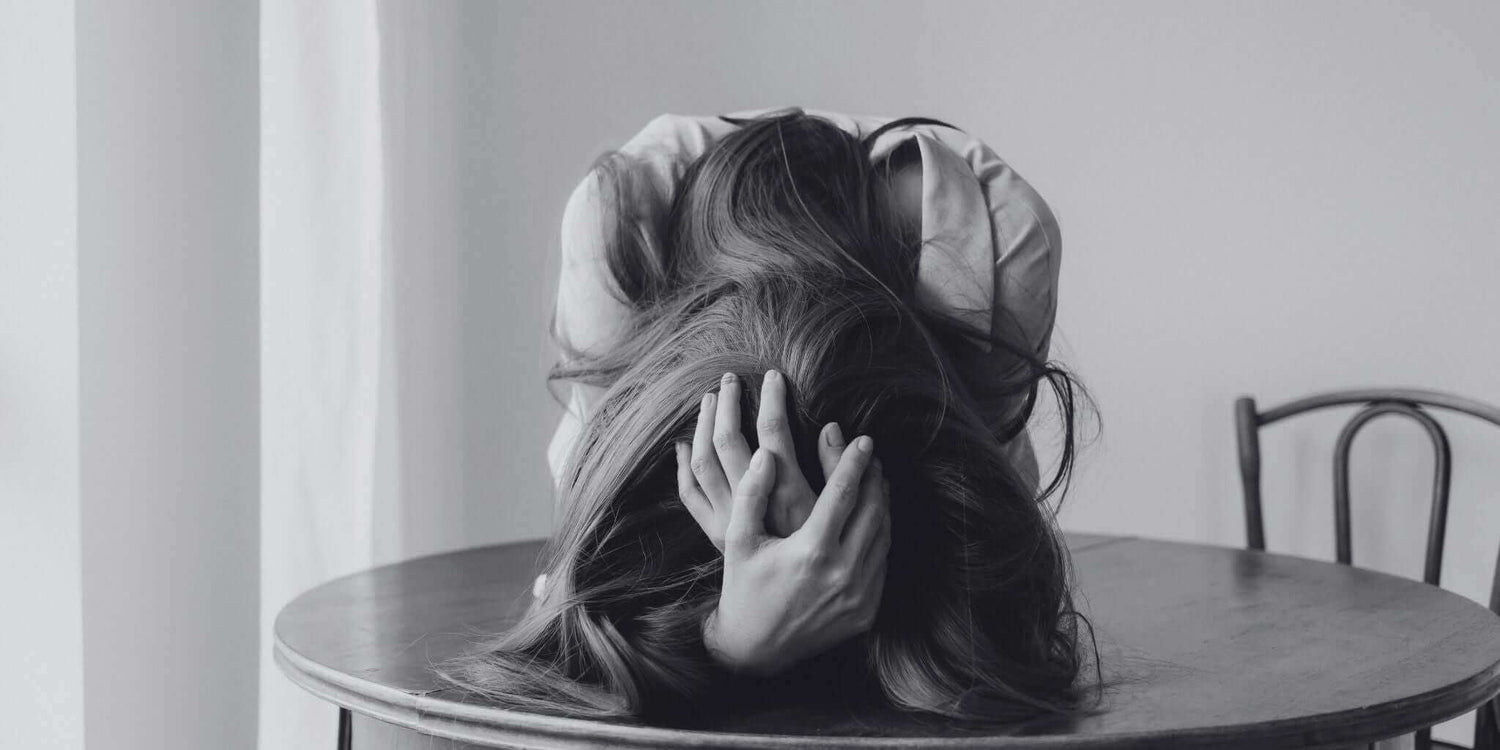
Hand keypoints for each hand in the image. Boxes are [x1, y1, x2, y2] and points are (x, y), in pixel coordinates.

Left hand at [674, 369, 839, 550]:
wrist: (785, 610)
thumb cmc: (820, 555)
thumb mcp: (835, 513)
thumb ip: (834, 469)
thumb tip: (832, 425)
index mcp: (786, 494)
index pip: (773, 431)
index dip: (771, 398)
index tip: (773, 375)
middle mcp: (751, 503)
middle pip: (729, 440)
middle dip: (729, 403)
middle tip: (730, 378)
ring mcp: (726, 517)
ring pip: (703, 461)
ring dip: (704, 424)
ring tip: (711, 399)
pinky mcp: (714, 531)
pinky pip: (689, 491)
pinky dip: (684, 464)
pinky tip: (685, 442)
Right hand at [701, 436, 891, 676]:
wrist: (755, 648)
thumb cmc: (743, 586)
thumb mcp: (740, 539)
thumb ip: (752, 493)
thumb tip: (767, 454)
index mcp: (811, 551)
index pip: (843, 494)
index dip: (854, 462)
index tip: (863, 439)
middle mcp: (842, 573)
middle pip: (872, 510)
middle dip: (874, 478)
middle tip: (871, 455)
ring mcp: (859, 595)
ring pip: (883, 535)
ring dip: (882, 503)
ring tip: (875, 480)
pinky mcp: (867, 611)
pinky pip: (882, 562)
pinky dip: (880, 534)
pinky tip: (873, 518)